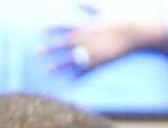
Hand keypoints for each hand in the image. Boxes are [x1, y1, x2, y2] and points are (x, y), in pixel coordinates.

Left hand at [42, 4, 167, 74]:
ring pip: (70, 60)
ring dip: (58, 65)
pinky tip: (69, 80)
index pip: (63, 27)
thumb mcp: (103, 9)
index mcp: (83, 27)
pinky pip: (83, 70)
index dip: (51, 28)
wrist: (131, 32)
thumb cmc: (117, 19)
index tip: (40, 30)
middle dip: (49, 48)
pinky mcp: (96, 61)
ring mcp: (88, 52)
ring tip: (49, 70)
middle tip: (37, 51)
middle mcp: (83, 40)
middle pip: (62, 44)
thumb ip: (89, 4)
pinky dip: (76, 75)